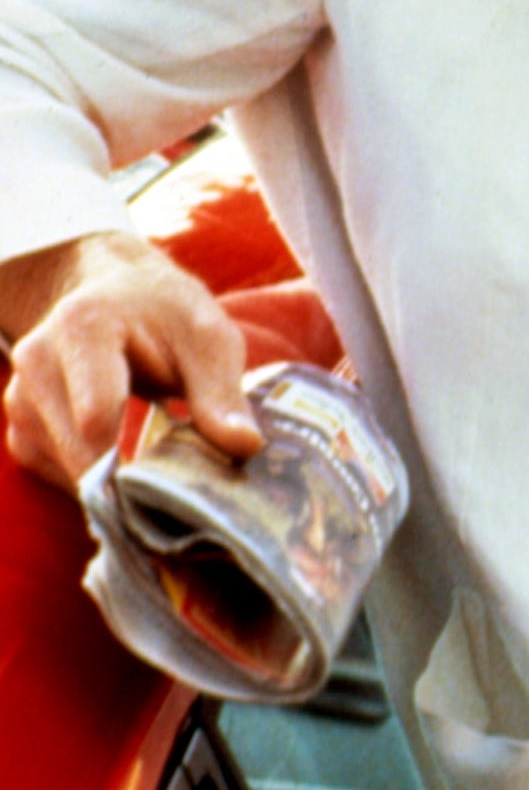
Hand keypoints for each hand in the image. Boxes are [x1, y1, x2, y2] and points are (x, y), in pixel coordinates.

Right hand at [2, 230, 261, 488]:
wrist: (120, 293)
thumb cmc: (168, 313)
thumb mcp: (209, 337)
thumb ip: (221, 392)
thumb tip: (246, 446)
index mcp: (83, 326)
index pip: (96, 415)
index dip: (136, 461)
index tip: (178, 491)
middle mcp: (38, 359)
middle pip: (79, 451)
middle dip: (129, 481)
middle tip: (178, 496)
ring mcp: (21, 395)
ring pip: (65, 469)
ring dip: (111, 483)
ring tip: (158, 472)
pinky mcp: (22, 425)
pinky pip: (54, 473)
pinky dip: (93, 480)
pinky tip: (126, 464)